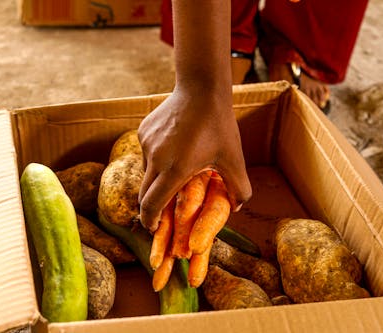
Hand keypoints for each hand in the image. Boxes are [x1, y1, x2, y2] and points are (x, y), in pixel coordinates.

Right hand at [137, 86, 251, 231]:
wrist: (201, 88)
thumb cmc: (219, 125)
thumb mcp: (234, 158)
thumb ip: (240, 188)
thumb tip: (237, 207)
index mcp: (175, 169)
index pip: (152, 205)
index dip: (150, 221)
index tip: (153, 228)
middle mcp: (156, 158)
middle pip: (143, 194)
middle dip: (149, 209)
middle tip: (158, 215)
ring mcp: (147, 143)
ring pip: (145, 173)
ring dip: (155, 182)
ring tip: (173, 177)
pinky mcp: (143, 131)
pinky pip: (146, 154)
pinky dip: (156, 161)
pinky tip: (173, 152)